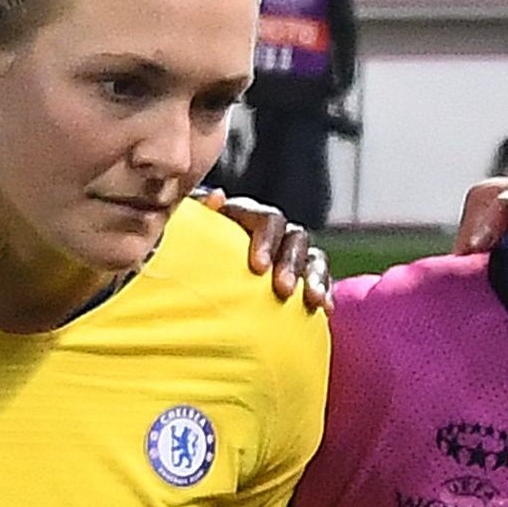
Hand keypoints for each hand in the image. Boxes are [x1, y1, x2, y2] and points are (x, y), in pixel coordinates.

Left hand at [195, 188, 331, 310]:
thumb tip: (218, 197)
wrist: (189, 289)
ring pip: (312, 256)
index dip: (265, 240)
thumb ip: (196, 216)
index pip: (266, 219)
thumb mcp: (183, 238)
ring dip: (314, 277)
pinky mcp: (299, 276)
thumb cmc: (183, 260)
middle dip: (291, 263)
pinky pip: (320, 278)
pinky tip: (325, 309)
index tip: (258, 268)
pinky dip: (323, 289)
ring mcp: (288, 253)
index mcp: (244, 217)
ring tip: (313, 301)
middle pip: (294, 237)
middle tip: (283, 290)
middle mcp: (271, 232)